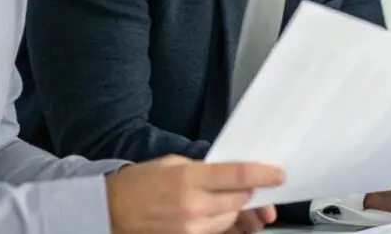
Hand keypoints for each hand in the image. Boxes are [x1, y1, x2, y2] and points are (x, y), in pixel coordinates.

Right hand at [106, 154, 284, 233]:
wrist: (112, 211)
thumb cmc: (141, 183)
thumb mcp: (174, 164)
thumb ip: (205, 169)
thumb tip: (233, 175)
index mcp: (190, 179)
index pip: (237, 177)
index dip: (263, 175)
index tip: (278, 175)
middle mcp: (193, 206)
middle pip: (240, 200)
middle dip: (249, 193)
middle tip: (253, 186)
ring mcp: (191, 228)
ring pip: (231, 219)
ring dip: (236, 209)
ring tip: (227, 200)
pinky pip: (218, 233)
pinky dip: (224, 224)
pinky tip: (221, 216)